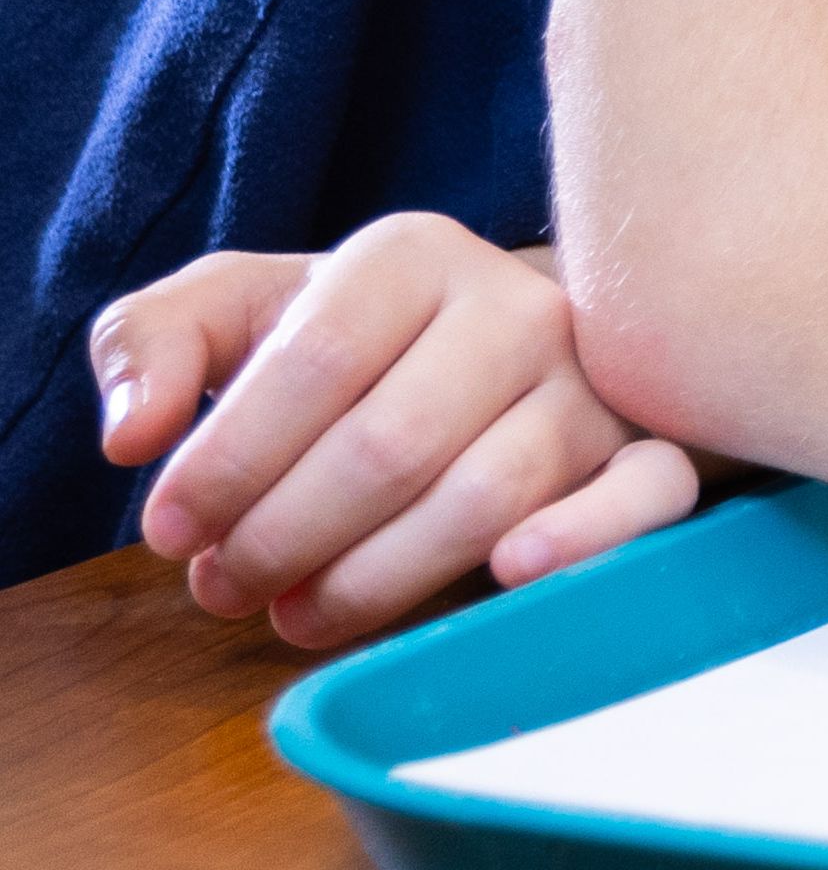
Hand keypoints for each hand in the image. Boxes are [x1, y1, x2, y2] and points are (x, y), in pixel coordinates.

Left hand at [95, 215, 705, 644]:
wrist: (496, 342)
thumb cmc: (347, 343)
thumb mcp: (238, 311)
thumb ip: (154, 343)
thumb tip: (134, 436)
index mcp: (412, 256)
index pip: (312, 364)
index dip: (226, 463)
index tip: (168, 530)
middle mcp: (518, 306)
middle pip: (390, 445)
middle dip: (281, 537)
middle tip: (222, 587)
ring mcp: (593, 382)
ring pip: (487, 496)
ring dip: (373, 578)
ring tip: (296, 612)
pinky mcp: (651, 449)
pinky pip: (644, 496)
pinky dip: (581, 540)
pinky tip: (508, 573)